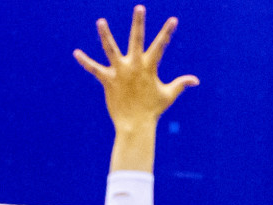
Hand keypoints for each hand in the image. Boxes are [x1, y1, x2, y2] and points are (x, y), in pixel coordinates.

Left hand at [74, 6, 197, 132]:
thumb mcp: (168, 95)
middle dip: (139, 23)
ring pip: (111, 49)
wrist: (136, 125)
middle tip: (140, 8)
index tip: (173, 20)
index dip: (167, 32)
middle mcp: (134, 66)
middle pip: (137, 39)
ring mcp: (120, 72)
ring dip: (105, 35)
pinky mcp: (108, 80)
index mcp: (149, 68)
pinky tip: (76, 53)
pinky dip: (85, 61)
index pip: (161, 46)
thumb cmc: (152, 110)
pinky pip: (94, 69)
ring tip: (101, 21)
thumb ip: (181, 84)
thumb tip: (195, 80)